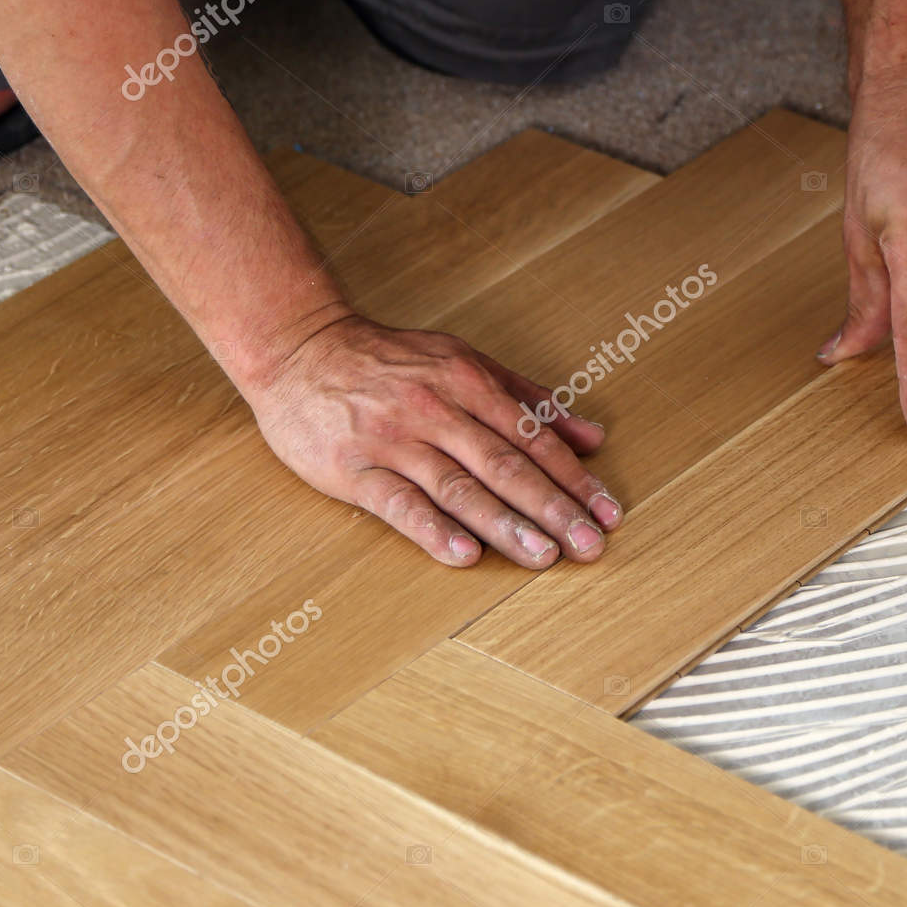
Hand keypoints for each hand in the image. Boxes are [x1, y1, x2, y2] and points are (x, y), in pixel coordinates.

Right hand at [240, 314, 622, 567]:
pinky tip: (464, 556)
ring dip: (506, 525)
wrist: (298, 348)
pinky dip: (432, 530)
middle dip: (553, 508)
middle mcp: (435, 409)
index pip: (532, 437)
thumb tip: (593, 435)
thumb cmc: (388, 360)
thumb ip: (529, 398)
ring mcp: (393, 440)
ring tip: (544, 557)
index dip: (573, 477)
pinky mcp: (352, 469)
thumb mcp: (463, 361)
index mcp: (467, 381)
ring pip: (458, 488)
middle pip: (505, 465)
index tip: (608, 513)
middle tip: (590, 546)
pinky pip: (398, 504)